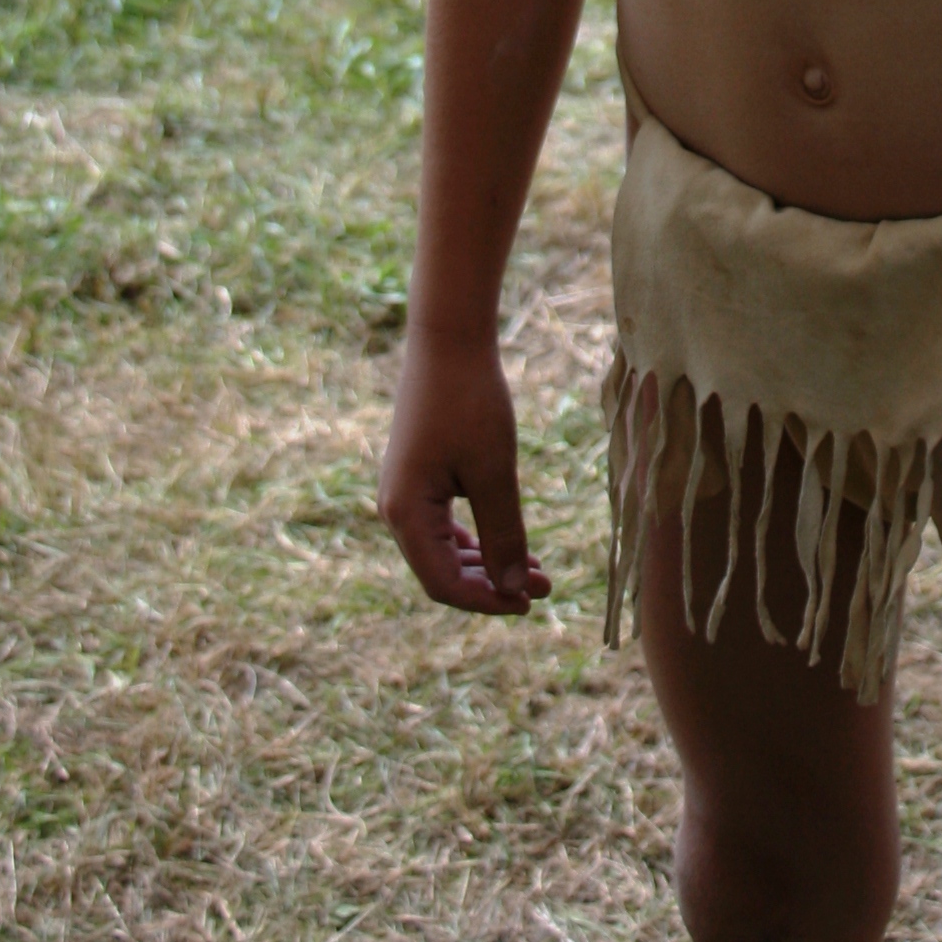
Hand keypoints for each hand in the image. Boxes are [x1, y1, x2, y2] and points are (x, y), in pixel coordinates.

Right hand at [378, 326, 551, 613]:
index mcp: (406, 514)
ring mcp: (405, 492)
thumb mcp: (494, 472)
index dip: (487, 601)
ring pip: (444, 549)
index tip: (531, 602)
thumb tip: (514, 591)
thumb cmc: (470, 402)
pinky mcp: (418, 476)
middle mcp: (396, 509)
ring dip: (489, 563)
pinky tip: (511, 542)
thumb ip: (503, 534)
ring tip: (536, 569)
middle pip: (443, 571)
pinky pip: (444, 524)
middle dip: (494, 584)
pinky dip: (477, 538)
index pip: (443, 584)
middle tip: (544, 587)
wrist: (448, 339)